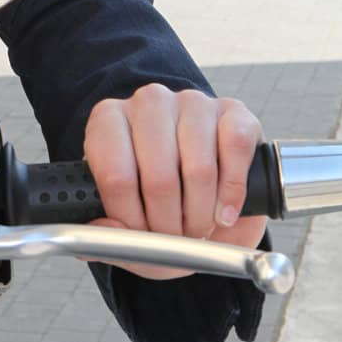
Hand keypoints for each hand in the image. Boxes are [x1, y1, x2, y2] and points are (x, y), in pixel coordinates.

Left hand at [82, 83, 266, 279]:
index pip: (115, 175)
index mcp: (109, 121)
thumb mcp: (129, 224)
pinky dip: (233, 191)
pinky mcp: (232, 110)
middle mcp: (148, 103)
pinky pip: (234, 148)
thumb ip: (110, 233)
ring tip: (199, 226)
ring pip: (199, 168)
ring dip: (202, 213)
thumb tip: (107, 228)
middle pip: (159, 177)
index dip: (131, 218)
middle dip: (170, 223)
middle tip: (176, 239)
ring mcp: (191, 102)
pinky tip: (225, 211)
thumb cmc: (162, 203)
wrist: (208, 194)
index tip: (142, 237)